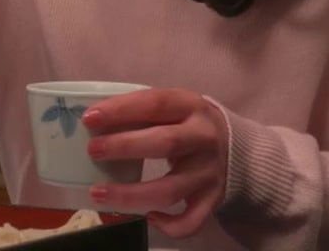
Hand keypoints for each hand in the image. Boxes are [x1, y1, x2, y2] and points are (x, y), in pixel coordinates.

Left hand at [83, 88, 228, 237]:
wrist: (239, 148)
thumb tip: (93, 121)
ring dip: (131, 194)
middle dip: (124, 147)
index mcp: (191, 106)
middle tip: (93, 150)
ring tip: (97, 193)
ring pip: (169, 189)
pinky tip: (148, 218)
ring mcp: (209, 172)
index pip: (155, 104)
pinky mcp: (213, 199)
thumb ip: (144, 112)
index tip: (90, 118)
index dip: (121, 110)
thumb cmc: (189, 124)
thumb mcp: (174, 108)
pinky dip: (169, 225)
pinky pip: (191, 220)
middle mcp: (203, 138)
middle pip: (164, 143)